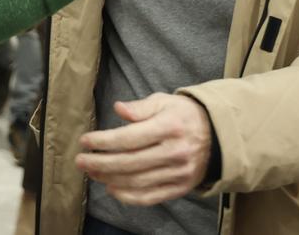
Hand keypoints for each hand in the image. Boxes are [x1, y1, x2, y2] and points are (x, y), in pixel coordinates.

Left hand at [76, 93, 212, 205]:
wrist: (218, 136)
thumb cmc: (184, 115)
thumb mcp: (165, 102)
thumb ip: (140, 107)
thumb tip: (118, 109)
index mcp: (170, 126)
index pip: (129, 138)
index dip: (103, 141)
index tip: (85, 141)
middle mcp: (175, 151)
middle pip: (129, 162)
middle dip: (100, 162)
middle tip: (80, 161)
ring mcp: (179, 172)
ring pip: (137, 181)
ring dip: (109, 179)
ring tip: (92, 172)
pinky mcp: (180, 188)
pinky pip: (150, 197)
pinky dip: (128, 196)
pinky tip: (111, 188)